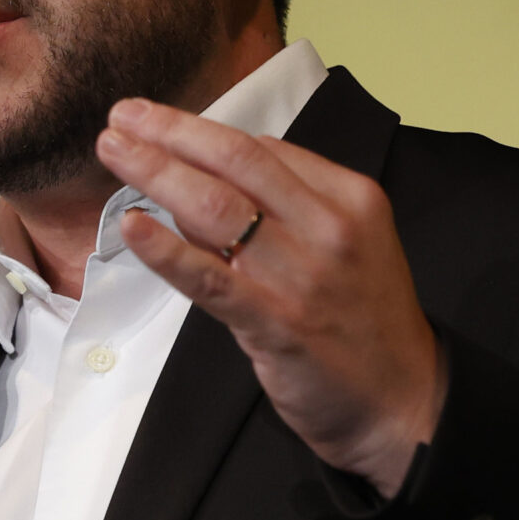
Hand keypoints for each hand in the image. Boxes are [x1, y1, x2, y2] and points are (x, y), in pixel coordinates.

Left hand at [95, 98, 444, 497]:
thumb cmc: (364, 322)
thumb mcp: (346, 246)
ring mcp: (302, 275)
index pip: (263, 150)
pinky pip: (211, 278)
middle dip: (170, 133)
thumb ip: (288, 210)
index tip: (156, 123)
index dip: (201, 133)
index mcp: (349, 198)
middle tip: (120, 116)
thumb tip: (209, 183)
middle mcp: (329, 227)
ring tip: (114, 150)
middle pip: (235, 162)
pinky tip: (133, 228)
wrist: (405, 404)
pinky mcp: (276, 322)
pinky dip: (167, 250)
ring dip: (156, 173)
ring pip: (216, 208)